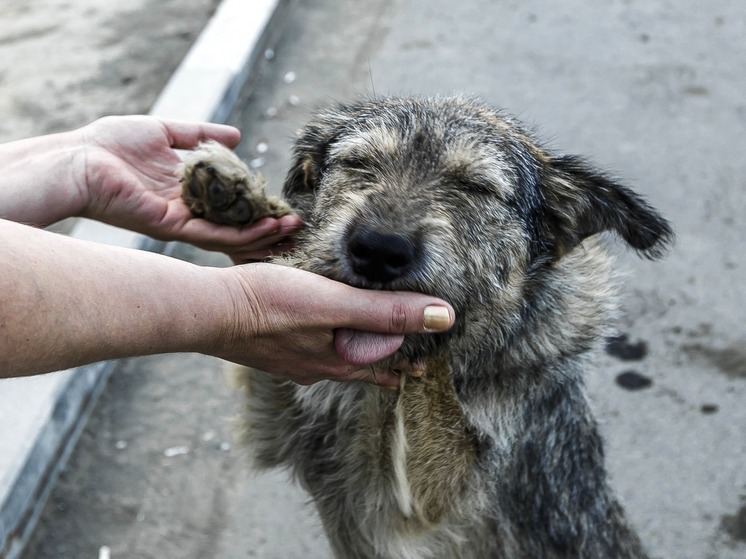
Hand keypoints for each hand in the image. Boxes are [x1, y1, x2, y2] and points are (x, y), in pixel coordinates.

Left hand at [78, 115, 301, 259]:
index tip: (283, 202)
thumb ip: (201, 135)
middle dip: (267, 225)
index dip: (257, 204)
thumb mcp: (166, 131)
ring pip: (230, 235)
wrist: (79, 159)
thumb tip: (237, 135)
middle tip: (297, 223)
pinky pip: (213, 235)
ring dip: (261, 233)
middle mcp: (188, 211)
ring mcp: (181, 223)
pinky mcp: (172, 227)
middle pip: (235, 224)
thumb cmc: (112, 144)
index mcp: (188, 191)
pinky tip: (265, 228)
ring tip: (290, 227)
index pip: (230, 203)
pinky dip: (241, 234)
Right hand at [214, 263, 454, 385]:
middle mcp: (316, 368)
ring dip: (351, 355)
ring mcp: (290, 361)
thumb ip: (388, 311)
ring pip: (331, 360)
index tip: (424, 362)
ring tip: (361, 350)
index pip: (383, 366)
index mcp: (337, 362)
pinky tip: (311, 337)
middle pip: (358, 368)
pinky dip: (321, 344)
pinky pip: (306, 350)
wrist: (209, 311)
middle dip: (381, 364)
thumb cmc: (271, 305)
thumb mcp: (337, 304)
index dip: (406, 362)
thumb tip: (445, 317)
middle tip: (402, 363)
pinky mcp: (269, 347)